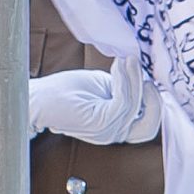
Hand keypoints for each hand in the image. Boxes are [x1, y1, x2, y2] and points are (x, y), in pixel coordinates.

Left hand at [28, 56, 160, 147]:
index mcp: (115, 128)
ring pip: (136, 107)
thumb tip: (139, 74)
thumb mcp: (102, 86)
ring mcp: (106, 132)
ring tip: (127, 59)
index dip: (154, 101)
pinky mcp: (98, 123)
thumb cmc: (65, 91)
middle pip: (150, 127)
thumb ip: (122, 87)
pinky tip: (120, 65)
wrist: (38, 98)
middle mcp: (113, 134)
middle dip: (153, 99)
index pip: (149, 125)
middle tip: (141, 71)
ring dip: (135, 79)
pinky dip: (126, 81)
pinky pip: (124, 103)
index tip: (143, 75)